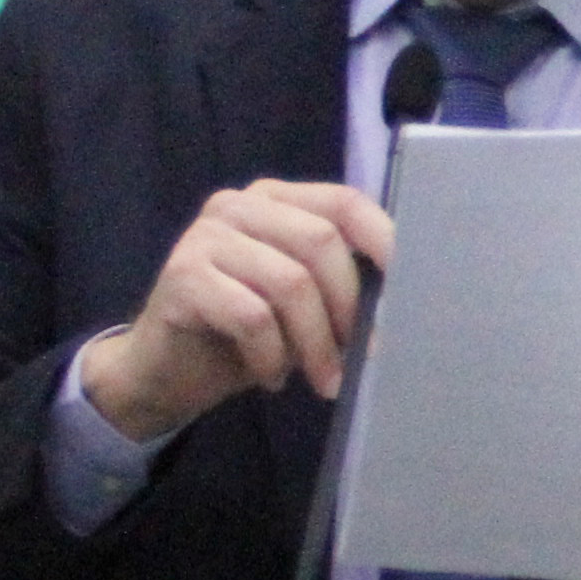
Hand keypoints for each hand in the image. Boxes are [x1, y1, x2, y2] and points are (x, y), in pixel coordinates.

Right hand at [77, 180, 395, 441]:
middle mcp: (239, 205)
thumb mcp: (305, 303)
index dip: (386, 243)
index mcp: (278, 200)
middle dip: (350, 308)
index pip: (345, 202)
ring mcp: (205, 236)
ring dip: (316, 343)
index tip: (415, 292)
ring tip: (322, 379)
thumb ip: (342, 283)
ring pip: (290, 282)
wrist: (166, 369)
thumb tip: (410, 303)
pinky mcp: (182, 275)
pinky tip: (271, 376)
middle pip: (321, 242)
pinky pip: (252, 316)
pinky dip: (272, 355)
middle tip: (360, 357)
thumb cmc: (247, 334)